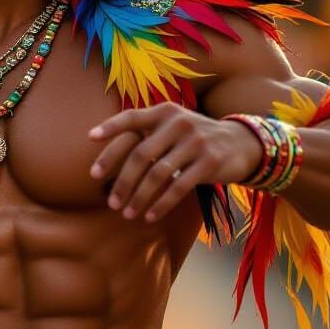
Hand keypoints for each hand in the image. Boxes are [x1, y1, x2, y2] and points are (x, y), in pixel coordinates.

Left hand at [88, 104, 262, 222]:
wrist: (240, 143)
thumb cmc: (194, 138)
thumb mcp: (173, 125)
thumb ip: (147, 133)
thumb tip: (110, 157)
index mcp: (164, 112)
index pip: (132, 117)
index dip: (110, 126)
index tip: (89, 138)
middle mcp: (178, 123)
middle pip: (140, 154)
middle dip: (122, 181)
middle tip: (110, 201)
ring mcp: (195, 142)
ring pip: (158, 174)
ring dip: (139, 197)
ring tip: (126, 213)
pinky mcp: (209, 162)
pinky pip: (178, 187)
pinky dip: (161, 204)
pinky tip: (150, 216)